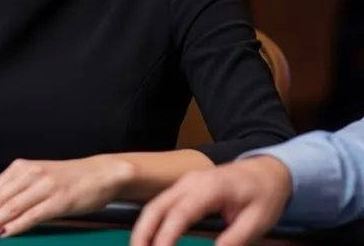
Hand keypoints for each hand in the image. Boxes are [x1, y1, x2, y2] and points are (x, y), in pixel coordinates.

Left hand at [0, 156, 133, 237]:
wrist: (99, 173)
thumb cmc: (66, 179)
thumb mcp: (36, 179)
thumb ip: (15, 190)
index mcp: (21, 168)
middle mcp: (29, 173)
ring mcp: (44, 186)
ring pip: (10, 205)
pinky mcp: (58, 199)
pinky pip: (33, 213)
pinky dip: (16, 224)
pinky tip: (4, 232)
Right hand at [130, 156, 292, 245]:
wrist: (267, 170)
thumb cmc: (263, 195)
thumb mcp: (258, 222)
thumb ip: (234, 240)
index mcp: (209, 189)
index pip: (180, 214)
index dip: (165, 236)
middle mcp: (190, 182)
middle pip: (157, 206)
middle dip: (143, 232)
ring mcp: (184, 183)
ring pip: (154, 205)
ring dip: (143, 228)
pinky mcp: (183, 187)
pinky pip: (161, 204)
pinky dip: (151, 222)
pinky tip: (149, 239)